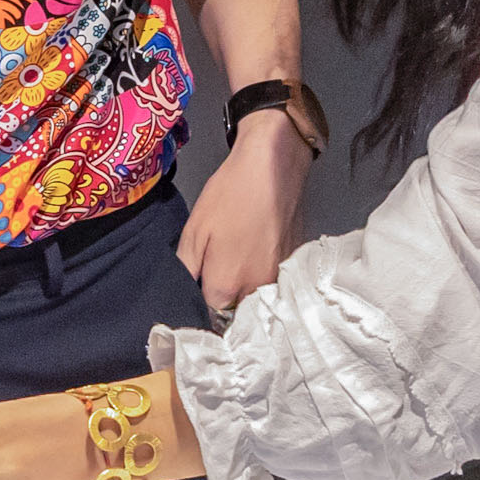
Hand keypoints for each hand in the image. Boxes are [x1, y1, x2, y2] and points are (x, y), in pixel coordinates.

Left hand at [176, 112, 307, 317]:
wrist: (275, 165)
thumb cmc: (232, 194)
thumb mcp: (194, 230)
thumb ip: (186, 269)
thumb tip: (185, 293)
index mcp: (226, 287)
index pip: (209, 314)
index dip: (202, 299)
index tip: (201, 283)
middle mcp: (256, 291)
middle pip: (235, 310)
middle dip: (225, 296)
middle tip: (220, 266)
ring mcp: (279, 280)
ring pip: (256, 297)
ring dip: (246, 286)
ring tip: (240, 255)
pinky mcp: (294, 264)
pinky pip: (274, 281)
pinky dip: (264, 272)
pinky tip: (258, 249)